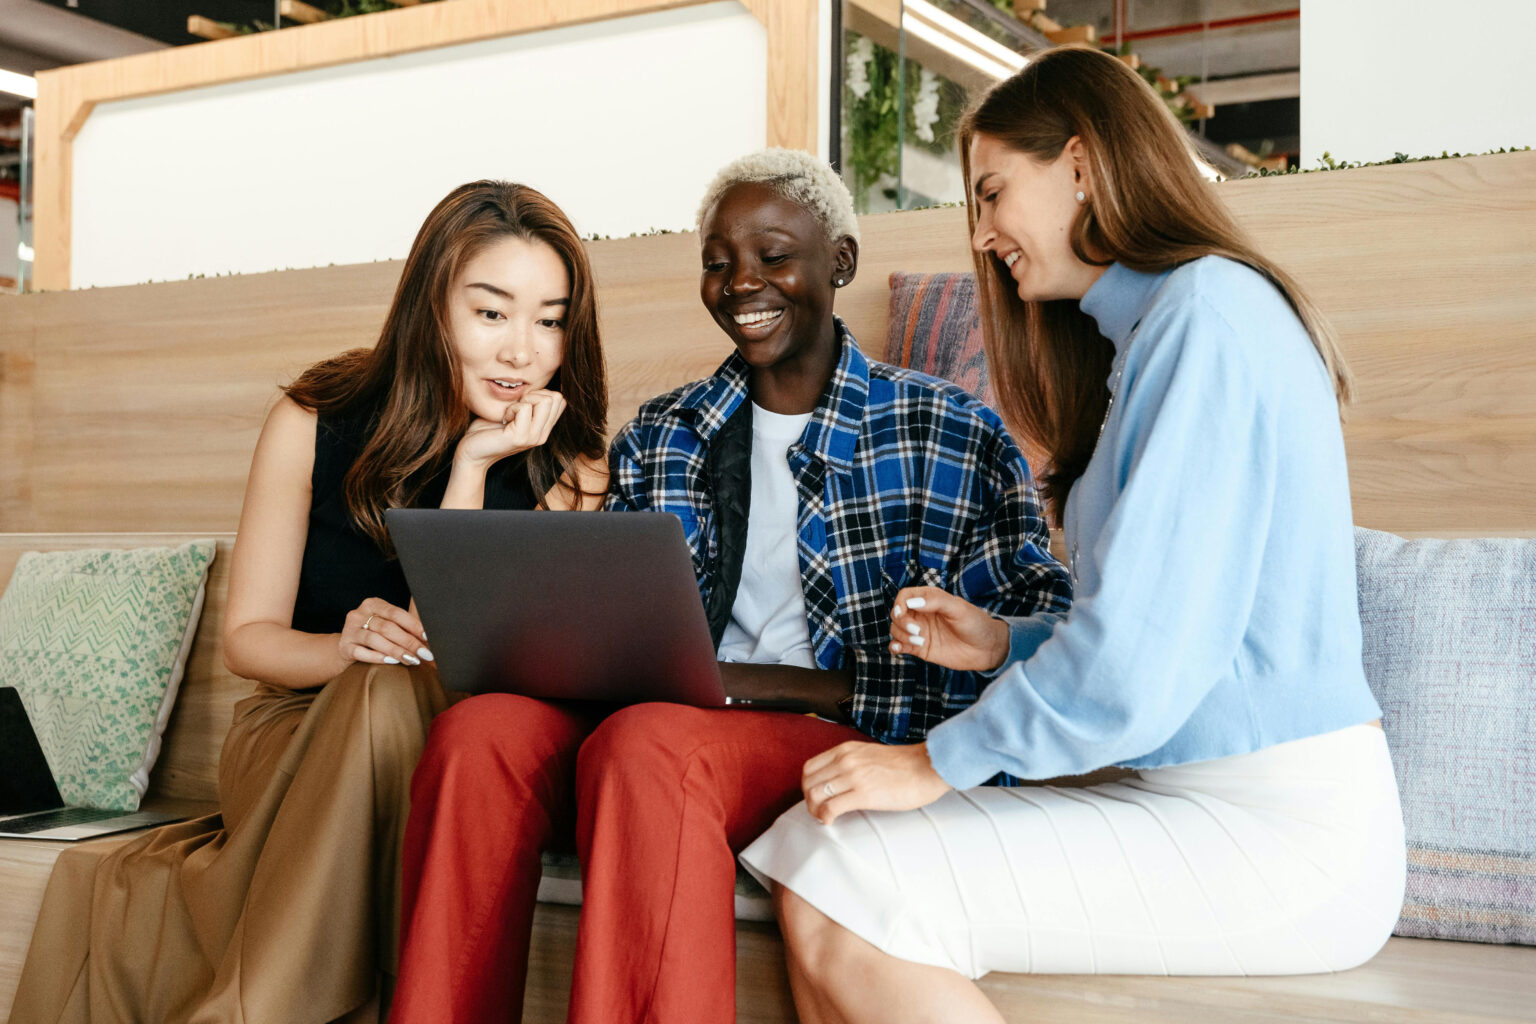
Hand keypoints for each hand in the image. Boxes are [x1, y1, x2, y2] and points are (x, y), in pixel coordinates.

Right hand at [341, 598, 432, 667]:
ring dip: (396, 651)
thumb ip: (407, 622)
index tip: (428, 636)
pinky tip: (392, 662)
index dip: (413, 625)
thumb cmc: (377, 634)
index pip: (396, 613)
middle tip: (424, 654)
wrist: (348, 648)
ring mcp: (349, 631)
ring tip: (412, 660)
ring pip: (375, 640)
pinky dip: (378, 657)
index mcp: (373, 604)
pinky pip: (361, 653)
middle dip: (409, 642)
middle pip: (387, 627)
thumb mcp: (390, 623)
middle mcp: (358, 614)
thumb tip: (435, 626)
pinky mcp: (344, 647)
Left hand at [454, 389, 566, 468]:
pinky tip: (504, 419)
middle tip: (516, 406)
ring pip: (545, 401)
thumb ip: (528, 403)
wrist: (472, 452)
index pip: (560, 401)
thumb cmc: (487, 430)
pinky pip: (525, 408)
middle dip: (534, 394)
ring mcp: (533, 437)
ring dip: (524, 400)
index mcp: (543, 429)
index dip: (542, 393)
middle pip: (556, 398)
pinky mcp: (521, 437)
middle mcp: (542, 435)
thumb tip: (536, 384)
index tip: (522, 403)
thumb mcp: (513, 413)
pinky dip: (512, 408)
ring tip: (511, 412)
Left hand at [802, 741, 951, 824]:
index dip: (808, 786)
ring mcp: (853, 776)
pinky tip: (832, 821)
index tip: (816, 797)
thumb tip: (837, 781)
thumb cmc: (905, 765)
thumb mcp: (870, 754)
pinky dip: (825, 817)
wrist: (928, 767)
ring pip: (815, 795)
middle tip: (819, 811)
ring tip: (825, 817)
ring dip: (815, 810)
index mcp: (846, 749)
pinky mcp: (864, 794)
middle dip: (809, 800)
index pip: (809, 767)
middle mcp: (845, 760)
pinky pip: (831, 807)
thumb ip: (851, 763)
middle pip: (808, 782)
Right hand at [888, 586, 1009, 671]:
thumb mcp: (959, 608)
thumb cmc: (976, 624)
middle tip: (918, 630)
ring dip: (902, 635)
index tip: (903, 612)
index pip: (905, 596)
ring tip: (920, 641)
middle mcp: (922, 614)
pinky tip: (900, 648)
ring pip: (896, 629)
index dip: (900, 603)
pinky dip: (895, 646)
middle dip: (901, 622)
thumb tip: (912, 602)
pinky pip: (899, 645)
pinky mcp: (920, 648)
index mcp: (930, 600)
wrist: (987, 649)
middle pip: (897, 613)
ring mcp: (920, 631)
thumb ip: (935, 602)